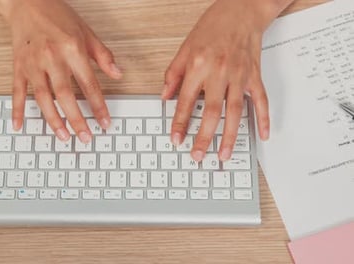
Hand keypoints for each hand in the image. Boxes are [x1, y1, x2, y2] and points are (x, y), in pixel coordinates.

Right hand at [0, 0, 121, 142]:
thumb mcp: (86, 32)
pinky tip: (19, 125)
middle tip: (85, 137)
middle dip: (76, 119)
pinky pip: (17, 92)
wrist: (28, 2)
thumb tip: (118, 74)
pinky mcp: (18, 66)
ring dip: (53, 119)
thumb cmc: (58, 16)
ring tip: (62, 137)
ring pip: (42, 97)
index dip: (98, 106)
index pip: (89, 84)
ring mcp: (33, 63)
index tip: (104, 122)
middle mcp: (52, 57)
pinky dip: (17, 110)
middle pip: (65, 95)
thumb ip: (103, 55)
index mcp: (72, 49)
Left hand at [163, 0, 291, 160]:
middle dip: (204, 137)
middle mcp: (219, 72)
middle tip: (197, 156)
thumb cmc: (212, 28)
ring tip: (224, 155)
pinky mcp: (254, 76)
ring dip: (230, 136)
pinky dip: (262, 119)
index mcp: (199, 66)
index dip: (179, 122)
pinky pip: (260, 101)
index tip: (176, 139)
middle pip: (211, 112)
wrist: (240, 11)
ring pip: (235, 111)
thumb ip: (173, 75)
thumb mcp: (185, 48)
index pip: (186, 101)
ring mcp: (239, 75)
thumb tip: (165, 97)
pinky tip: (262, 136)